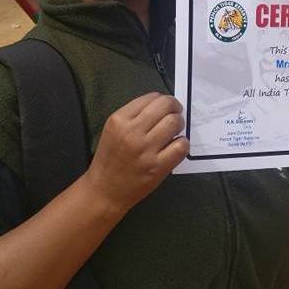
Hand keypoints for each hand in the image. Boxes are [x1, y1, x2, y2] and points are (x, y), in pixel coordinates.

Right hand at [85, 93, 188, 214]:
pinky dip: (182, 143)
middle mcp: (132, 132)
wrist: (105, 190)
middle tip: (176, 113)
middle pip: (165, 106)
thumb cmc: (109, 159)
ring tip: (175, 130)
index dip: (163, 99)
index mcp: (119, 120)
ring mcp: (146, 150)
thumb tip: (161, 105)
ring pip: (174, 123)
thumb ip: (134, 115)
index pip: (151, 98)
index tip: (166, 106)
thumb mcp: (113, 129)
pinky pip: (181, 146)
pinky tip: (176, 146)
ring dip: (179, 123)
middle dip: (174, 107)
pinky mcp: (157, 167)